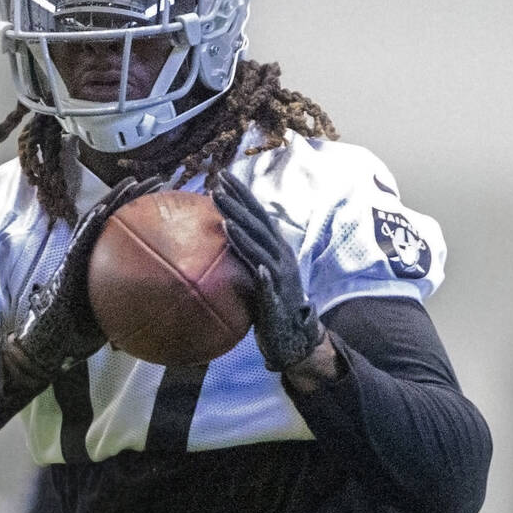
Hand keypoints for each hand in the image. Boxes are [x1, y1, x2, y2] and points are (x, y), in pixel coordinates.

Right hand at [7, 176, 161, 385]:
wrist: (48, 346)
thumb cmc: (79, 336)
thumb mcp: (117, 319)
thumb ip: (138, 308)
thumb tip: (177, 311)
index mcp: (102, 263)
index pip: (126, 232)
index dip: (145, 213)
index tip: (168, 199)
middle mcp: (90, 255)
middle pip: (115, 218)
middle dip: (135, 196)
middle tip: (159, 180)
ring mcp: (76, 258)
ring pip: (96, 221)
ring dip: (114, 199)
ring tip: (135, 182)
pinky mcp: (65, 266)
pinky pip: (80, 241)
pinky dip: (91, 224)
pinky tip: (104, 209)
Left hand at [212, 171, 324, 370]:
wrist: (294, 336)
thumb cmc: (272, 303)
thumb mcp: (260, 271)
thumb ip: (249, 251)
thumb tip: (231, 231)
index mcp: (276, 248)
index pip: (257, 214)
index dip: (242, 195)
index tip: (223, 176)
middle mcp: (282, 256)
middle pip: (259, 224)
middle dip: (239, 203)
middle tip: (218, 184)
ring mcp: (281, 276)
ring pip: (261, 248)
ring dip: (244, 231)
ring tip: (225, 217)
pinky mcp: (278, 298)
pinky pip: (268, 282)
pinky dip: (260, 270)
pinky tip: (254, 264)